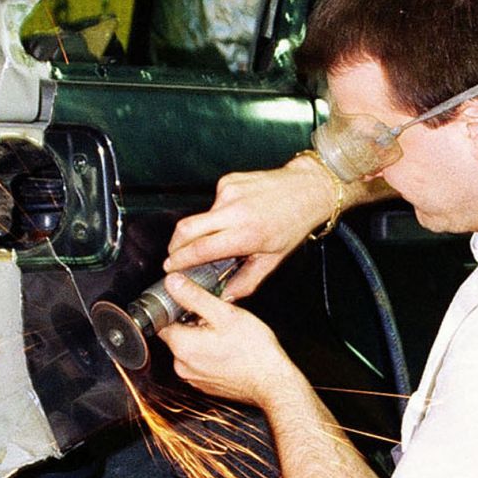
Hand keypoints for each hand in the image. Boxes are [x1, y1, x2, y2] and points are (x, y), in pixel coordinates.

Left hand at [158, 272, 304, 407]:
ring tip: (225, 335)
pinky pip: (200, 364)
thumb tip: (173, 283)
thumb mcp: (224, 313)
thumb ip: (194, 296)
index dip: (176, 309)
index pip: (162, 322)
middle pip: (177, 335)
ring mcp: (194, 378)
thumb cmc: (254, 351)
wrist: (272, 383)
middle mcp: (183, 366)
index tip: (192, 303)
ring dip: (202, 339)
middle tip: (217, 318)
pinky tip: (228, 350)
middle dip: (192, 324)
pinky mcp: (206, 386)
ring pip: (189, 350)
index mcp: (182, 346)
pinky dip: (209, 354)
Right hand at [166, 155, 338, 299]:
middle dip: (174, 245)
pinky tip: (233, 216)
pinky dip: (216, 214)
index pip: (200, 249)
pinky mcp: (228, 181)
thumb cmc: (293, 222)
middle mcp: (235, 212)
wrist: (306, 188)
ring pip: (199, 216)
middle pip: (185, 229)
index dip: (179, 260)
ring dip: (200, 230)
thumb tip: (226, 295)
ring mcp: (229, 193)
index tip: (170, 267)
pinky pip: (212, 203)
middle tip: (174, 256)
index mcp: (246, 235)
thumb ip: (247, 280)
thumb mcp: (273, 259)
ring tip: (219, 235)